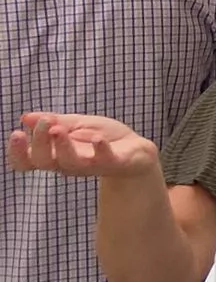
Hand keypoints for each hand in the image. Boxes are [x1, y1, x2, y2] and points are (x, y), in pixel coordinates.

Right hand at [8, 113, 159, 180]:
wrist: (135, 149)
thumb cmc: (100, 137)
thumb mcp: (75, 125)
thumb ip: (54, 121)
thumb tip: (26, 117)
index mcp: (55, 154)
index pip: (28, 161)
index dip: (17, 152)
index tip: (16, 134)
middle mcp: (67, 163)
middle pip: (44, 160)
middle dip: (39, 142)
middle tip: (44, 122)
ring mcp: (89, 165)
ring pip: (70, 162)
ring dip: (63, 146)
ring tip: (58, 129)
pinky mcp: (112, 162)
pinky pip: (104, 160)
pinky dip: (100, 149)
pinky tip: (98, 139)